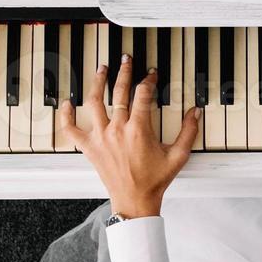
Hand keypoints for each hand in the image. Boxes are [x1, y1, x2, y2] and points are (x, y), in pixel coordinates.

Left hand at [57, 54, 199, 218]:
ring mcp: (100, 137)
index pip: (142, 94)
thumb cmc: (154, 181)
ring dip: (97, 83)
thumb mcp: (178, 156)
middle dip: (124, 72)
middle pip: (119, 92)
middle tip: (127, 60)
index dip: (148, 80)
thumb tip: (195, 112)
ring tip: (101, 69)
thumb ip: (189, 132)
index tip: (152, 74)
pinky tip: (67, 103)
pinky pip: (71, 129)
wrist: (134, 201)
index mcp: (138, 129)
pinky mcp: (89, 148)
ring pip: (94, 102)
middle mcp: (117, 130)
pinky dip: (66, 116)